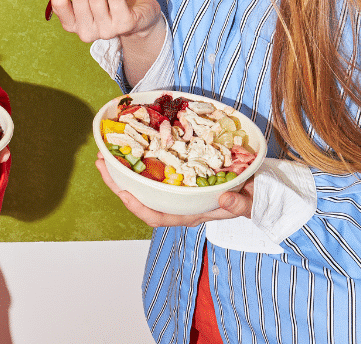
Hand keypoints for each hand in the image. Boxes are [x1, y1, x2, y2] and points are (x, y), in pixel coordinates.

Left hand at [95, 152, 253, 226]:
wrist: (259, 187)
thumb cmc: (253, 197)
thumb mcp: (249, 201)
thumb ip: (239, 203)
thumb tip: (224, 199)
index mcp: (191, 212)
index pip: (160, 217)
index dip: (140, 208)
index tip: (124, 194)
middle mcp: (179, 201)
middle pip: (142, 198)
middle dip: (119, 184)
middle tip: (101, 164)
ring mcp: (177, 187)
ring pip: (143, 184)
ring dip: (122, 171)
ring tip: (105, 155)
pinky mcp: (180, 172)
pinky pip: (154, 169)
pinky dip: (139, 159)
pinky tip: (130, 145)